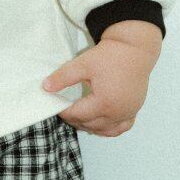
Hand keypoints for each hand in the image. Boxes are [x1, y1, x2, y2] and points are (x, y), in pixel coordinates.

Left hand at [42, 22, 161, 136]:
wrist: (135, 49)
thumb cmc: (110, 55)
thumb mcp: (82, 64)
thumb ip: (63, 77)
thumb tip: (45, 87)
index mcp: (104, 102)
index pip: (78, 115)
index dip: (64, 112)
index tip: (56, 106)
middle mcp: (118, 112)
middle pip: (90, 125)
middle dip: (75, 120)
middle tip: (64, 111)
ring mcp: (128, 113)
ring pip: (105, 130)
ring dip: (90, 126)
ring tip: (78, 117)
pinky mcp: (135, 110)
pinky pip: (121, 128)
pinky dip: (108, 128)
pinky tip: (99, 123)